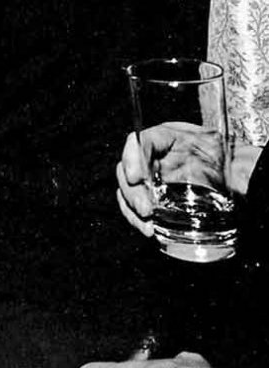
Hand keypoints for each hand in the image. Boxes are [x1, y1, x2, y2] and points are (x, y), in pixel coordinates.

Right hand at [116, 126, 263, 236]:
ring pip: (127, 189)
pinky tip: (148, 229)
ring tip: (147, 223)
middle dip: (133, 189)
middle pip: (130, 167)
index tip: (136, 176)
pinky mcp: (154, 199)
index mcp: (171, 138)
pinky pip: (134, 207)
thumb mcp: (233, 158)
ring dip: (132, 207)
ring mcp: (153, 179)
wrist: (235, 179)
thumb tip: (239, 180)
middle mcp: (156, 157)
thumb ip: (235, 167)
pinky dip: (137, 219)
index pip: (144, 140)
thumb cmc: (231, 163)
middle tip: (146, 208)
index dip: (133, 156)